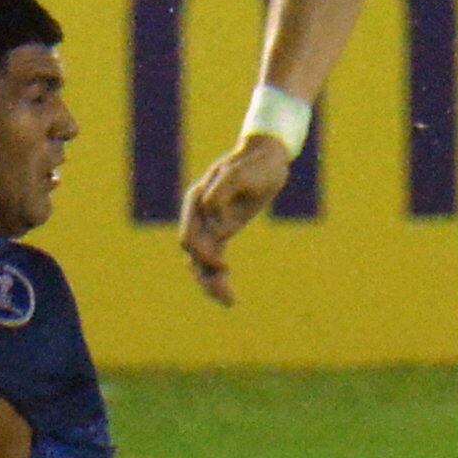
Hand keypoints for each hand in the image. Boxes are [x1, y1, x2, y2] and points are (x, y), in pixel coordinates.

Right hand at [177, 134, 294, 305]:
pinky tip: (229, 293)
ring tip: (228, 300)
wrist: (267, 156)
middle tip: (227, 297)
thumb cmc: (255, 163)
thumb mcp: (240, 172)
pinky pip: (213, 256)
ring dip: (210, 282)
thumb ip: (222, 188)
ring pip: (200, 260)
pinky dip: (217, 274)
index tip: (225, 265)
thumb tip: (208, 209)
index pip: (190, 237)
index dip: (203, 256)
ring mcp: (210, 222)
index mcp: (198, 200)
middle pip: (192, 255)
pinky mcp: (223, 229)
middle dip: (205, 277)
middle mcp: (199, 214)